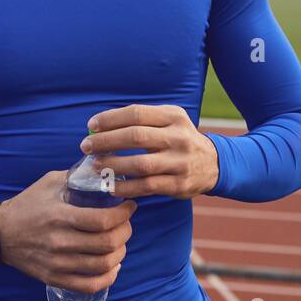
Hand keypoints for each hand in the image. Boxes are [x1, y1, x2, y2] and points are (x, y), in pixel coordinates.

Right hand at [0, 170, 136, 293]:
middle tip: (126, 223)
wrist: (0, 233)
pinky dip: (108, 277)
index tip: (130, 206)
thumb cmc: (27, 204)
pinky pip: (89, 285)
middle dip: (125, 232)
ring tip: (120, 242)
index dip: (124, 214)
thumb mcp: (49, 183)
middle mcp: (59, 241)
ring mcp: (57, 263)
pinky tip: (112, 266)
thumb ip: (76, 177)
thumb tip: (104, 171)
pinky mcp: (54, 278)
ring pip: (102, 265)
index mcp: (59, 215)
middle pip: (106, 244)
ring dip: (120, 253)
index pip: (102, 220)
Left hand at [81, 104, 219, 199]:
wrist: (214, 164)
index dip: (110, 119)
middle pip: (136, 137)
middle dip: (106, 141)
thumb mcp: (169, 121)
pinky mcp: (179, 185)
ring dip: (113, 164)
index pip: (136, 113)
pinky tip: (110, 185)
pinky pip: (146, 186)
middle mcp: (179, 137)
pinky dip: (125, 187)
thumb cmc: (178, 139)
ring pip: (140, 164)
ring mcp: (180, 162)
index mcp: (174, 116)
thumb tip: (100, 126)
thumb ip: (141, 120)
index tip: (91, 126)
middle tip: (86, 146)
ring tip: (95, 165)